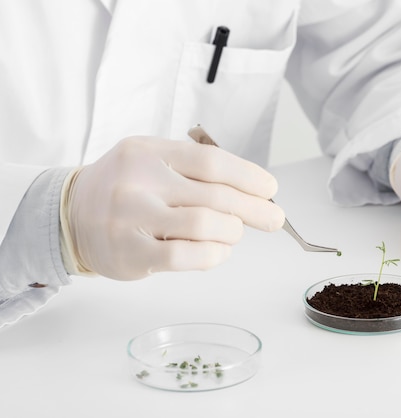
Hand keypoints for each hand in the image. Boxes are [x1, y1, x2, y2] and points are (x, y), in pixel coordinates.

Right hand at [61, 137, 284, 279]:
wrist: (69, 215)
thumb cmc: (125, 188)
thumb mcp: (153, 161)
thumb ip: (195, 171)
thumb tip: (253, 192)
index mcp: (150, 151)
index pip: (212, 161)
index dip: (249, 177)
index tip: (270, 190)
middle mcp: (140, 181)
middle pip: (215, 195)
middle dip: (254, 209)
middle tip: (274, 219)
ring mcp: (132, 217)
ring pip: (205, 225)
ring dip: (232, 232)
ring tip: (234, 234)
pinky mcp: (129, 253)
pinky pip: (186, 255)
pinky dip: (213, 255)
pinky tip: (219, 251)